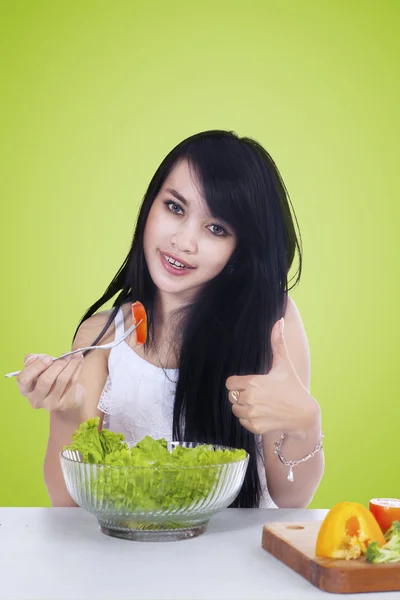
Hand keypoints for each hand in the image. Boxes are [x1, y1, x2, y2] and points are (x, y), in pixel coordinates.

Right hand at [16, 353, 84, 411]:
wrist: (66, 396)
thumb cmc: (50, 378)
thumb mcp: (40, 368)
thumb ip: (36, 361)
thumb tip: (39, 357)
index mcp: (25, 389)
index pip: (24, 379)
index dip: (36, 367)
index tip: (48, 358)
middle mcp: (35, 399)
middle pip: (45, 380)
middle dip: (58, 365)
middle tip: (67, 355)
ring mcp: (50, 404)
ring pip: (62, 380)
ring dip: (71, 364)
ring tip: (76, 355)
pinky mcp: (65, 404)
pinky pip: (72, 382)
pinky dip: (77, 369)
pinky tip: (80, 361)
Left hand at [226, 318, 318, 437]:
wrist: (304, 415)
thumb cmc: (293, 387)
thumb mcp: (284, 364)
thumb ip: (277, 342)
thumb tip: (278, 321)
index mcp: (253, 383)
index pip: (230, 383)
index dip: (237, 382)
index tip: (248, 383)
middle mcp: (250, 399)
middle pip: (232, 396)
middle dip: (241, 394)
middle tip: (257, 394)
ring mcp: (252, 414)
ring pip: (235, 409)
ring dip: (243, 407)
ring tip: (259, 404)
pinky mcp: (255, 427)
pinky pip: (242, 421)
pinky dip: (249, 419)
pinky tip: (262, 414)